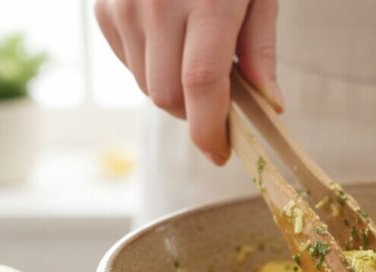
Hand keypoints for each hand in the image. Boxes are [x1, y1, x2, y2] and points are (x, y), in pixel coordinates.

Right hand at [95, 0, 282, 164]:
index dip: (210, 129)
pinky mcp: (104, 9)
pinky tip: (170, 41)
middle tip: (219, 103)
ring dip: (174, 91)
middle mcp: (157, 5)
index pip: (203, 84)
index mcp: (207, 2)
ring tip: (195, 60)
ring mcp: (124, 6)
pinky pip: (128, 64)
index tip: (221, 153)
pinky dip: (151, 67)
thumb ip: (261, 50)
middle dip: (194, 113)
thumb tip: (271, 106)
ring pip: (145, 86)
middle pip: (168, 96)